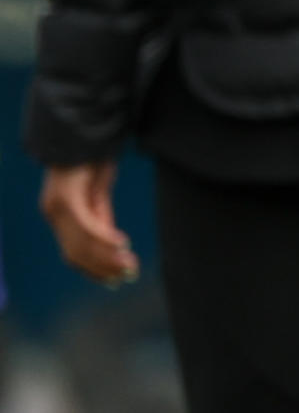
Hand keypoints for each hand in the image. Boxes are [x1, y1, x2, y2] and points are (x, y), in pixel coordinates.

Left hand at [40, 162, 138, 284]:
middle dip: (103, 269)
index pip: (72, 254)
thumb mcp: (98, 192)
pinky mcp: (67, 198)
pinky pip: (87, 225)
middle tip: (129, 274)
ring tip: (130, 263)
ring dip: (107, 258)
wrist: (81, 132)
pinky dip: (104, 237)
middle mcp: (54, 214)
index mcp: (59, 216)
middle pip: (75, 254)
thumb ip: (100, 216)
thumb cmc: (91, 159)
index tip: (116, 280)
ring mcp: (57, 207)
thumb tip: (111, 243)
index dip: (93, 270)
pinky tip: (123, 243)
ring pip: (80, 244)